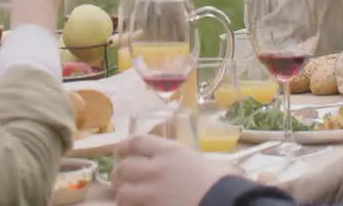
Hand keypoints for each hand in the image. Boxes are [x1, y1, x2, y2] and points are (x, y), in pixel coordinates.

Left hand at [111, 135, 239, 205]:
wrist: (224, 203)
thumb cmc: (224, 182)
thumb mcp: (208, 164)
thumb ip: (191, 163)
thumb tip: (194, 166)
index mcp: (170, 151)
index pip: (138, 142)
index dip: (125, 146)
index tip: (119, 150)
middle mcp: (156, 169)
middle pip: (124, 168)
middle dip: (118, 174)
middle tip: (118, 180)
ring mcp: (153, 192)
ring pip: (123, 193)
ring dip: (122, 196)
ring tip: (124, 199)